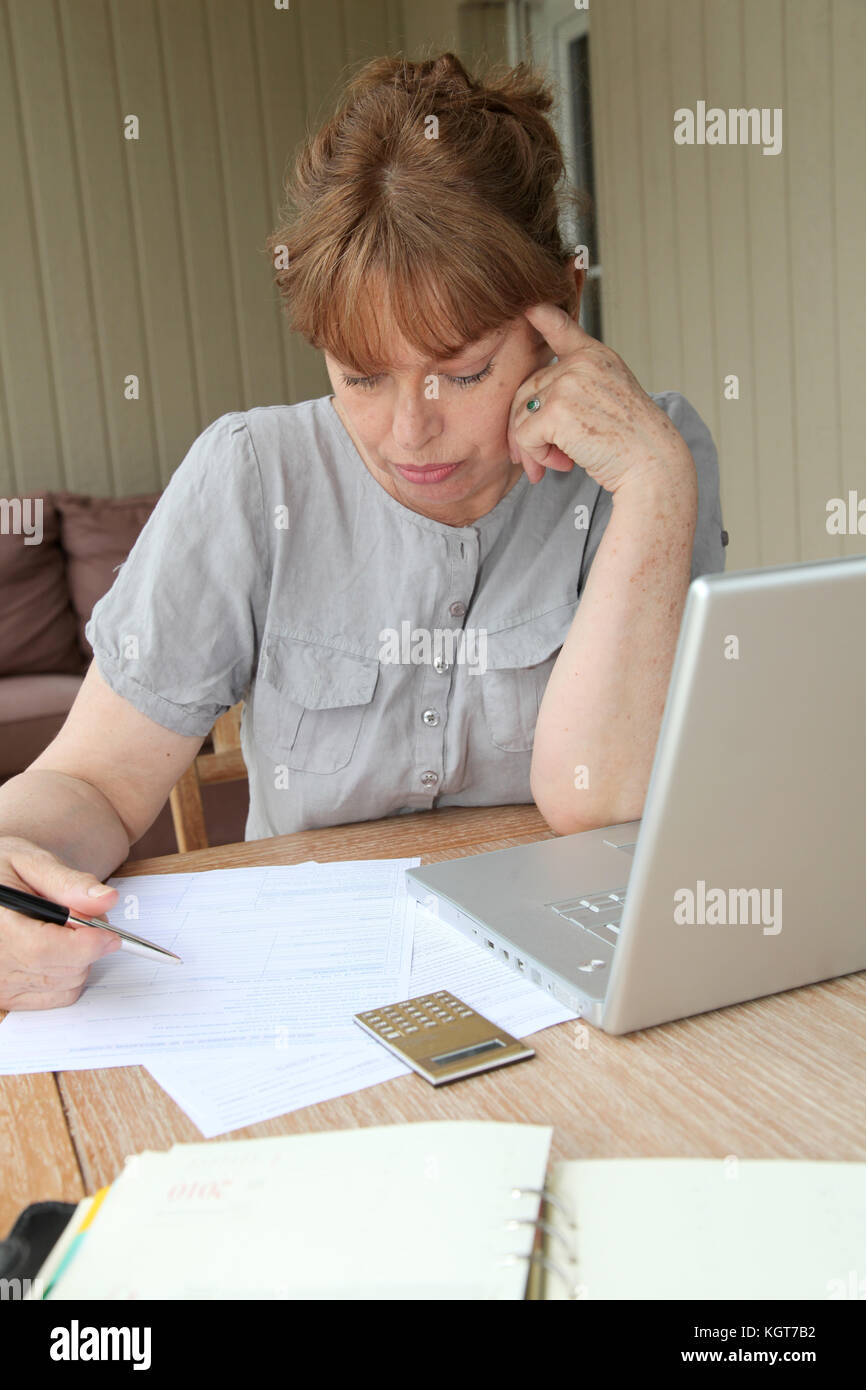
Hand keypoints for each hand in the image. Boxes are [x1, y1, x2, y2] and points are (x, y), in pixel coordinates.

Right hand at [0, 836, 120, 1010]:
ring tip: (64, 930)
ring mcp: (0, 984)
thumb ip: (70, 883)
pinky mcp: (9, 997)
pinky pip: (58, 996)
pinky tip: (60, 950)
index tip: (110, 933)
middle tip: (82, 918)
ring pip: (66, 984)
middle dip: (88, 946)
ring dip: (81, 959)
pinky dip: (71, 975)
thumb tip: (106, 900)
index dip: (85, 944)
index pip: (44, 949)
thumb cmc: (6, 872)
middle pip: (62, 970)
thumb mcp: (32, 863)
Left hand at [507, 304, 694, 493]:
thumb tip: (527, 410)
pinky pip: (524, 435)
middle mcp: (580, 362)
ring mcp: (567, 383)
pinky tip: (564, 464)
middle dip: (526, 428)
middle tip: (542, 458)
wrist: (652, 462)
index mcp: (595, 356)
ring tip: (558, 461)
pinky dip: (536, 456)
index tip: (528, 305)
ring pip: (520, 415)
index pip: (560, 326)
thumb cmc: (631, 441)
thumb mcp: (609, 398)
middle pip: (526, 390)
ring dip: (533, 446)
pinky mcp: (556, 410)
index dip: (540, 314)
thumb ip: (575, 388)